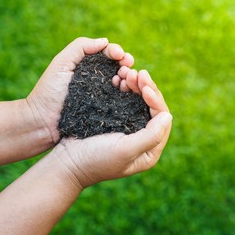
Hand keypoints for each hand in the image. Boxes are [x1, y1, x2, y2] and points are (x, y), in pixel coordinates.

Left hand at [26, 37, 133, 145]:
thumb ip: (81, 47)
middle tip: (128, 66)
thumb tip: (105, 41)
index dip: (116, 52)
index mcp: (87, 66)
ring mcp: (102, 97)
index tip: (120, 55)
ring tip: (127, 78)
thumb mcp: (62, 62)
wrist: (43, 121)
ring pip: (121, 84)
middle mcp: (97, 80)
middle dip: (126, 64)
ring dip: (128, 78)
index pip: (106, 54)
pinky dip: (127, 94)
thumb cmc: (49, 91)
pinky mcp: (105, 112)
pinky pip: (120, 101)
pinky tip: (128, 91)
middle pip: (117, 68)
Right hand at [51, 72, 171, 188]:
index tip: (144, 85)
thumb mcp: (125, 150)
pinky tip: (119, 79)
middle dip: (146, 89)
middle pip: (152, 109)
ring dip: (136, 86)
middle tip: (137, 72)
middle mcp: (143, 140)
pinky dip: (124, 89)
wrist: (67, 162)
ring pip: (139, 103)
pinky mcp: (115, 122)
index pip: (162, 119)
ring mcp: (129, 130)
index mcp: (150, 151)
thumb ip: (151, 136)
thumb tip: (167, 116)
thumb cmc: (95, 160)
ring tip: (127, 72)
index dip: (156, 100)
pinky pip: (125, 102)